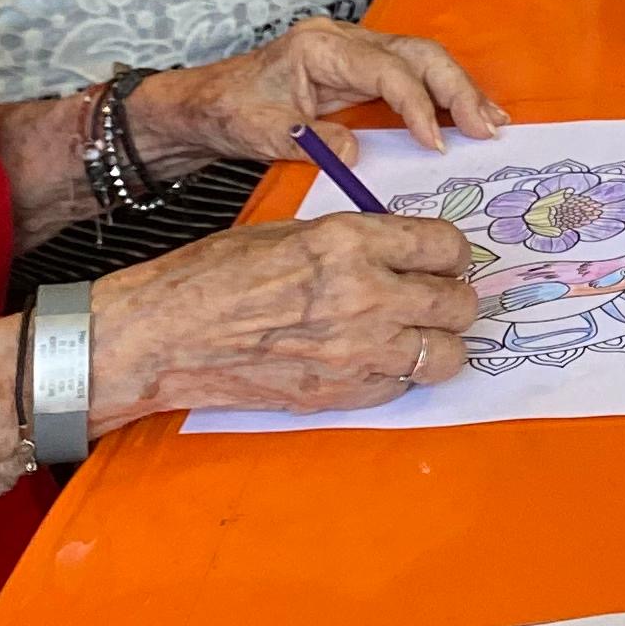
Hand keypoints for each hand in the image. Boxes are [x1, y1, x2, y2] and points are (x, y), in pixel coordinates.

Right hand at [88, 211, 481, 426]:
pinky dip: (401, 373)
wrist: (165, 336)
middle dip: (452, 296)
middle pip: (458, 302)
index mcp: (350, 243)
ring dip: (438, 341)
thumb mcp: (294, 231)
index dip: (450, 252)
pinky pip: (403, 386)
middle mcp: (364, 296)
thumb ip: (356, 241)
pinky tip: (376, 357)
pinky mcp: (341, 394)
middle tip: (433, 294)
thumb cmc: (216, 274)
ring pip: (445, 353)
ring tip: (415, 331)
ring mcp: (356, 352)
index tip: (442, 257)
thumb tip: (402, 249)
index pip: (446, 245)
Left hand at [133, 17, 507, 174]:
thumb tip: (358, 154)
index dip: (417, 105)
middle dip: (457, 89)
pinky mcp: (360, 70)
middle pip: (418, 53)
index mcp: (320, 47)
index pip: (386, 69)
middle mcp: (344, 40)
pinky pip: (412, 75)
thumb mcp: (260, 132)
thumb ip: (310, 141)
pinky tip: (466, 116)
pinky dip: (442, 95)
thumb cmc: (228, 111)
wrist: (205, 103)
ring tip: (492, 121)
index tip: (436, 143)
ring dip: (459, 90)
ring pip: (422, 60)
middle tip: (488, 127)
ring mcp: (355, 52)